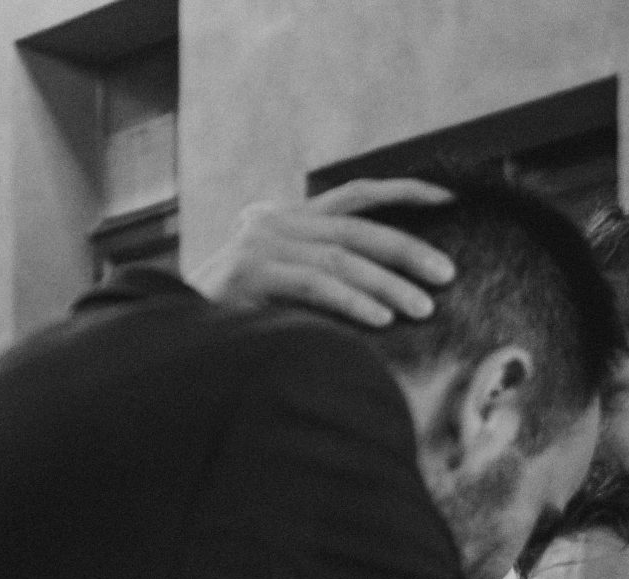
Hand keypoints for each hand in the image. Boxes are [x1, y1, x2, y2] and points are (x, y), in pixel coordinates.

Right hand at [189, 179, 456, 326]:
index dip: (403, 192)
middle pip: (357, 229)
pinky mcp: (250, 273)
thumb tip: (396, 294)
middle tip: (447, 273)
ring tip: (423, 307)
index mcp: (289, 218)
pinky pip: (314, 285)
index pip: (356, 195)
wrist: (178, 335)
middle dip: (407, 250)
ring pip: (340, 259)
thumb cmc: (240, 318)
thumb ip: (327, 276)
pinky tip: (381, 319)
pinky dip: (352, 302)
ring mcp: (261, 245)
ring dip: (387, 284)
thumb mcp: (286, 286)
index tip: (449, 198)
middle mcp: (276, 222)